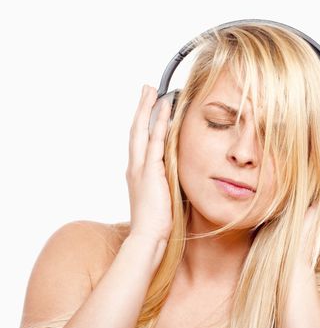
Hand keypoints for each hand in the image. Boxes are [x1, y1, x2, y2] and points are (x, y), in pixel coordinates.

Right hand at [125, 85, 173, 241]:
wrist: (148, 237)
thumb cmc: (156, 222)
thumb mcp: (160, 197)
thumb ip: (164, 182)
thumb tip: (175, 174)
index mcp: (137, 173)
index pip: (139, 141)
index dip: (142, 122)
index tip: (148, 108)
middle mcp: (135, 167)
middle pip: (136, 130)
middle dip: (141, 108)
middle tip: (146, 90)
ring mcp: (141, 168)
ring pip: (142, 130)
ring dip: (148, 109)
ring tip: (152, 91)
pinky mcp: (150, 171)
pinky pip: (155, 141)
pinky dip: (159, 123)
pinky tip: (164, 110)